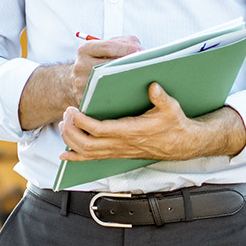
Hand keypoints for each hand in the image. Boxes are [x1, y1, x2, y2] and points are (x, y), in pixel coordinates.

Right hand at [16, 35, 139, 130]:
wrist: (72, 82)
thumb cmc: (96, 61)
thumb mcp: (104, 47)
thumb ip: (123, 42)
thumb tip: (141, 50)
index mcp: (84, 50)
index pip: (108, 46)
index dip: (127, 48)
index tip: (142, 51)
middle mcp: (80, 67)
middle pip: (110, 65)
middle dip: (130, 64)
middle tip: (147, 66)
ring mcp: (82, 85)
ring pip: (110, 83)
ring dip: (128, 81)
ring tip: (143, 79)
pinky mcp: (85, 101)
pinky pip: (107, 98)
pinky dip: (122, 95)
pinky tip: (135, 93)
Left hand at [59, 82, 245, 161]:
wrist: (182, 144)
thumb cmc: (174, 124)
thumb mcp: (170, 107)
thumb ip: (161, 97)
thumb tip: (153, 86)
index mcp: (131, 131)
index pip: (99, 129)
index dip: (82, 121)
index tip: (72, 110)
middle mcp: (122, 144)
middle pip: (87, 143)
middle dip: (71, 131)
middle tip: (65, 116)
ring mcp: (119, 151)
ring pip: (88, 153)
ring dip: (71, 142)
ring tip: (63, 126)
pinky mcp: (118, 154)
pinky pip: (93, 159)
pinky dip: (77, 157)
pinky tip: (65, 154)